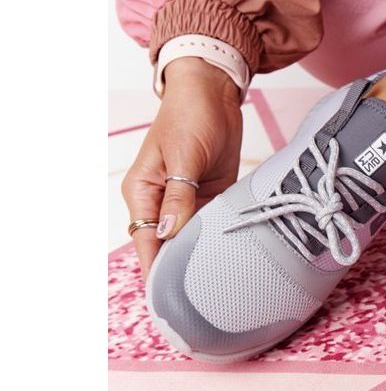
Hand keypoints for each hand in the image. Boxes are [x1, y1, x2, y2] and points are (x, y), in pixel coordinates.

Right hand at [122, 58, 243, 278]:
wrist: (214, 91)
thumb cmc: (190, 115)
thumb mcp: (184, 156)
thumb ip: (179, 196)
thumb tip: (168, 234)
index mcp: (142, 192)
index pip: (146, 240)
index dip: (156, 269)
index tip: (169, 298)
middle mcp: (162, 200)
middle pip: (170, 244)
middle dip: (183, 268)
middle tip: (203, 299)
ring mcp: (188, 198)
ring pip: (195, 236)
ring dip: (207, 253)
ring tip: (222, 282)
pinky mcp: (213, 193)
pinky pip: (216, 221)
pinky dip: (224, 235)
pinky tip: (237, 253)